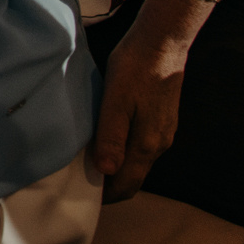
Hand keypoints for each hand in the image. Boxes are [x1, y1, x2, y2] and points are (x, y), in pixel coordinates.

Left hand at [92, 0, 198, 199]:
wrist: (163, 44)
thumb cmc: (136, 69)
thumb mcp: (116, 101)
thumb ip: (111, 136)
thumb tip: (105, 170)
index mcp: (148, 144)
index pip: (128, 185)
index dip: (108, 197)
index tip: (84, 199)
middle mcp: (159, 144)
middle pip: (134, 177)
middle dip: (111, 186)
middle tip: (81, 184)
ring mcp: (162, 132)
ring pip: (138, 162)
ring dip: (117, 168)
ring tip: (88, 164)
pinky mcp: (161, 120)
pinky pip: (141, 147)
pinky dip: (124, 153)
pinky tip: (107, 142)